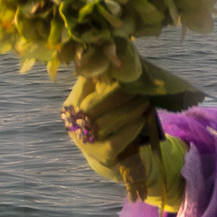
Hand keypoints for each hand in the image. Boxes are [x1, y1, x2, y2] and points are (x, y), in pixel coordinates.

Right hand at [63, 61, 203, 206]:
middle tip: (138, 87)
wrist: (116, 157)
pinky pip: (115, 141)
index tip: (119, 68)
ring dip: (128, 110)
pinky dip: (130, 129)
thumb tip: (115, 59)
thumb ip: (107, 83)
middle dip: (116, 94)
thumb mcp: (106, 101)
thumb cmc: (112, 121)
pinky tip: (141, 120)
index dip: (99, 75)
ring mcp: (85, 142)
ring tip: (145, 101)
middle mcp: (74, 124)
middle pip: (91, 106)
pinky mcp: (101, 156)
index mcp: (72, 106)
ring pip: (104, 123)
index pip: (81, 87)